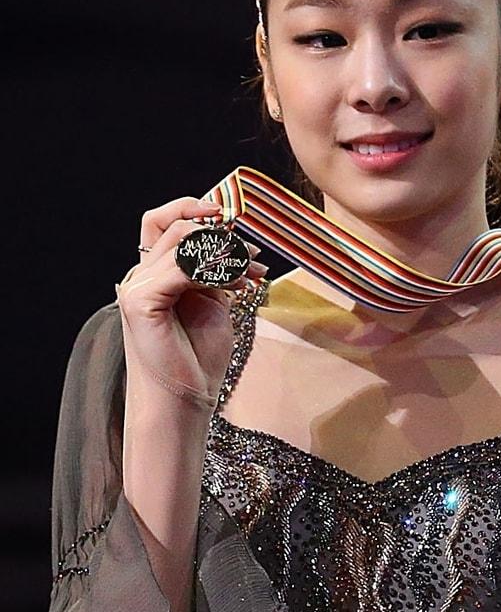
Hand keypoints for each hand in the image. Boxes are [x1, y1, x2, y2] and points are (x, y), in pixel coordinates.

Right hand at [118, 196, 265, 406]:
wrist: (185, 400)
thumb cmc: (198, 360)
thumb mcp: (213, 305)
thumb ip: (213, 273)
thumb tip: (233, 242)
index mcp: (154, 275)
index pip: (164, 222)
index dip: (194, 211)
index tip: (231, 219)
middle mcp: (140, 277)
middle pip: (175, 226)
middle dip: (221, 237)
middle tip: (253, 259)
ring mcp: (136, 288)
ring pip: (182, 243)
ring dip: (225, 255)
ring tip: (250, 279)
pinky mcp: (140, 301)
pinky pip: (181, 269)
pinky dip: (214, 272)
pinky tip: (237, 289)